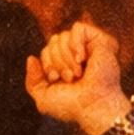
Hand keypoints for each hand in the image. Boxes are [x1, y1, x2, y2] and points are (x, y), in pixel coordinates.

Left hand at [25, 18, 125, 134]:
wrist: (92, 107)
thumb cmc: (72, 106)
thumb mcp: (44, 97)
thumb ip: (32, 80)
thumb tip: (31, 58)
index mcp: (66, 65)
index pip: (47, 50)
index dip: (47, 64)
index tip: (56, 79)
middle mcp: (78, 55)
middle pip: (53, 41)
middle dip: (56, 61)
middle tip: (69, 78)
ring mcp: (90, 48)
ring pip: (63, 36)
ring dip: (66, 57)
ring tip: (78, 73)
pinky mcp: (102, 41)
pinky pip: (78, 28)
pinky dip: (75, 43)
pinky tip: (82, 59)